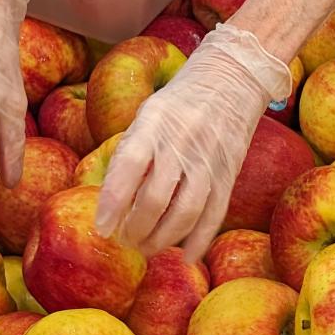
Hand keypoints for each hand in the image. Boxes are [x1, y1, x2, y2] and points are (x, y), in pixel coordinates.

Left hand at [93, 24, 291, 262]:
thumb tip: (108, 200)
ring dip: (163, 239)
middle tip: (124, 241)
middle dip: (136, 228)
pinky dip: (199, 240)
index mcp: (155, 121)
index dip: (113, 200)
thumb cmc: (179, 102)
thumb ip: (130, 151)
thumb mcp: (148, 114)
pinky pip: (214, 215)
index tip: (102, 227)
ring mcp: (209, 159)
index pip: (130, 164)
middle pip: (157, 197)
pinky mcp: (229, 173)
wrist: (231, 79)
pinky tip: (184, 255)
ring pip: (185, 212)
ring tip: (146, 249)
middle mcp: (182, 141)